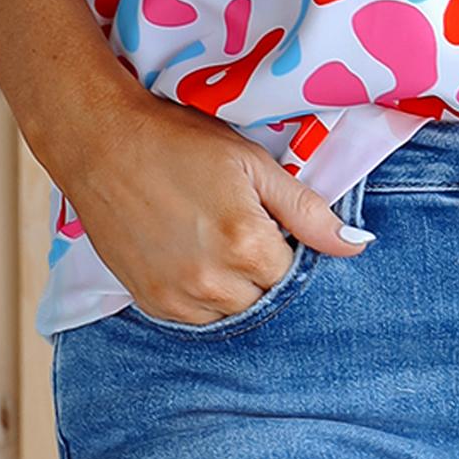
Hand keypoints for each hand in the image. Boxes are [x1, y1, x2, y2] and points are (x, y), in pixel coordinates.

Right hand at [57, 91, 374, 325]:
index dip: (285, 243)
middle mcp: (213, 282)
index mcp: (247, 245)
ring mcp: (178, 297)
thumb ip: (307, 211)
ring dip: (233, 284)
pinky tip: (190, 252)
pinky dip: (203, 293)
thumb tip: (357, 245)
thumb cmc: (179, 142)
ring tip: (210, 235)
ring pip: (232, 310)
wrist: (101, 143)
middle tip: (235, 222)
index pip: (293, 271)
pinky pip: (196, 316)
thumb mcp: (253, 164)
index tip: (266, 218)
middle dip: (261, 266)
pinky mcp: (150, 302)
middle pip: (264, 295)